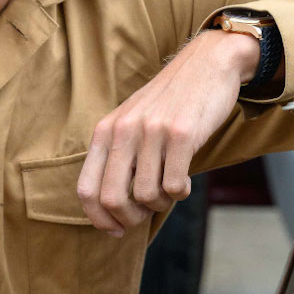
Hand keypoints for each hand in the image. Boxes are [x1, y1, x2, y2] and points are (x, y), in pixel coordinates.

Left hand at [77, 30, 259, 234]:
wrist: (207, 64)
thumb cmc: (169, 102)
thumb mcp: (131, 121)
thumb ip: (118, 156)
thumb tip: (113, 209)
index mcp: (106, 131)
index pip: (86, 189)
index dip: (98, 218)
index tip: (116, 228)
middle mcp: (124, 130)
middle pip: (112, 199)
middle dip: (130, 218)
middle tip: (146, 214)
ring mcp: (152, 132)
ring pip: (146, 195)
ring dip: (160, 203)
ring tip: (170, 189)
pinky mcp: (182, 134)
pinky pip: (174, 186)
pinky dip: (180, 194)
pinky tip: (185, 181)